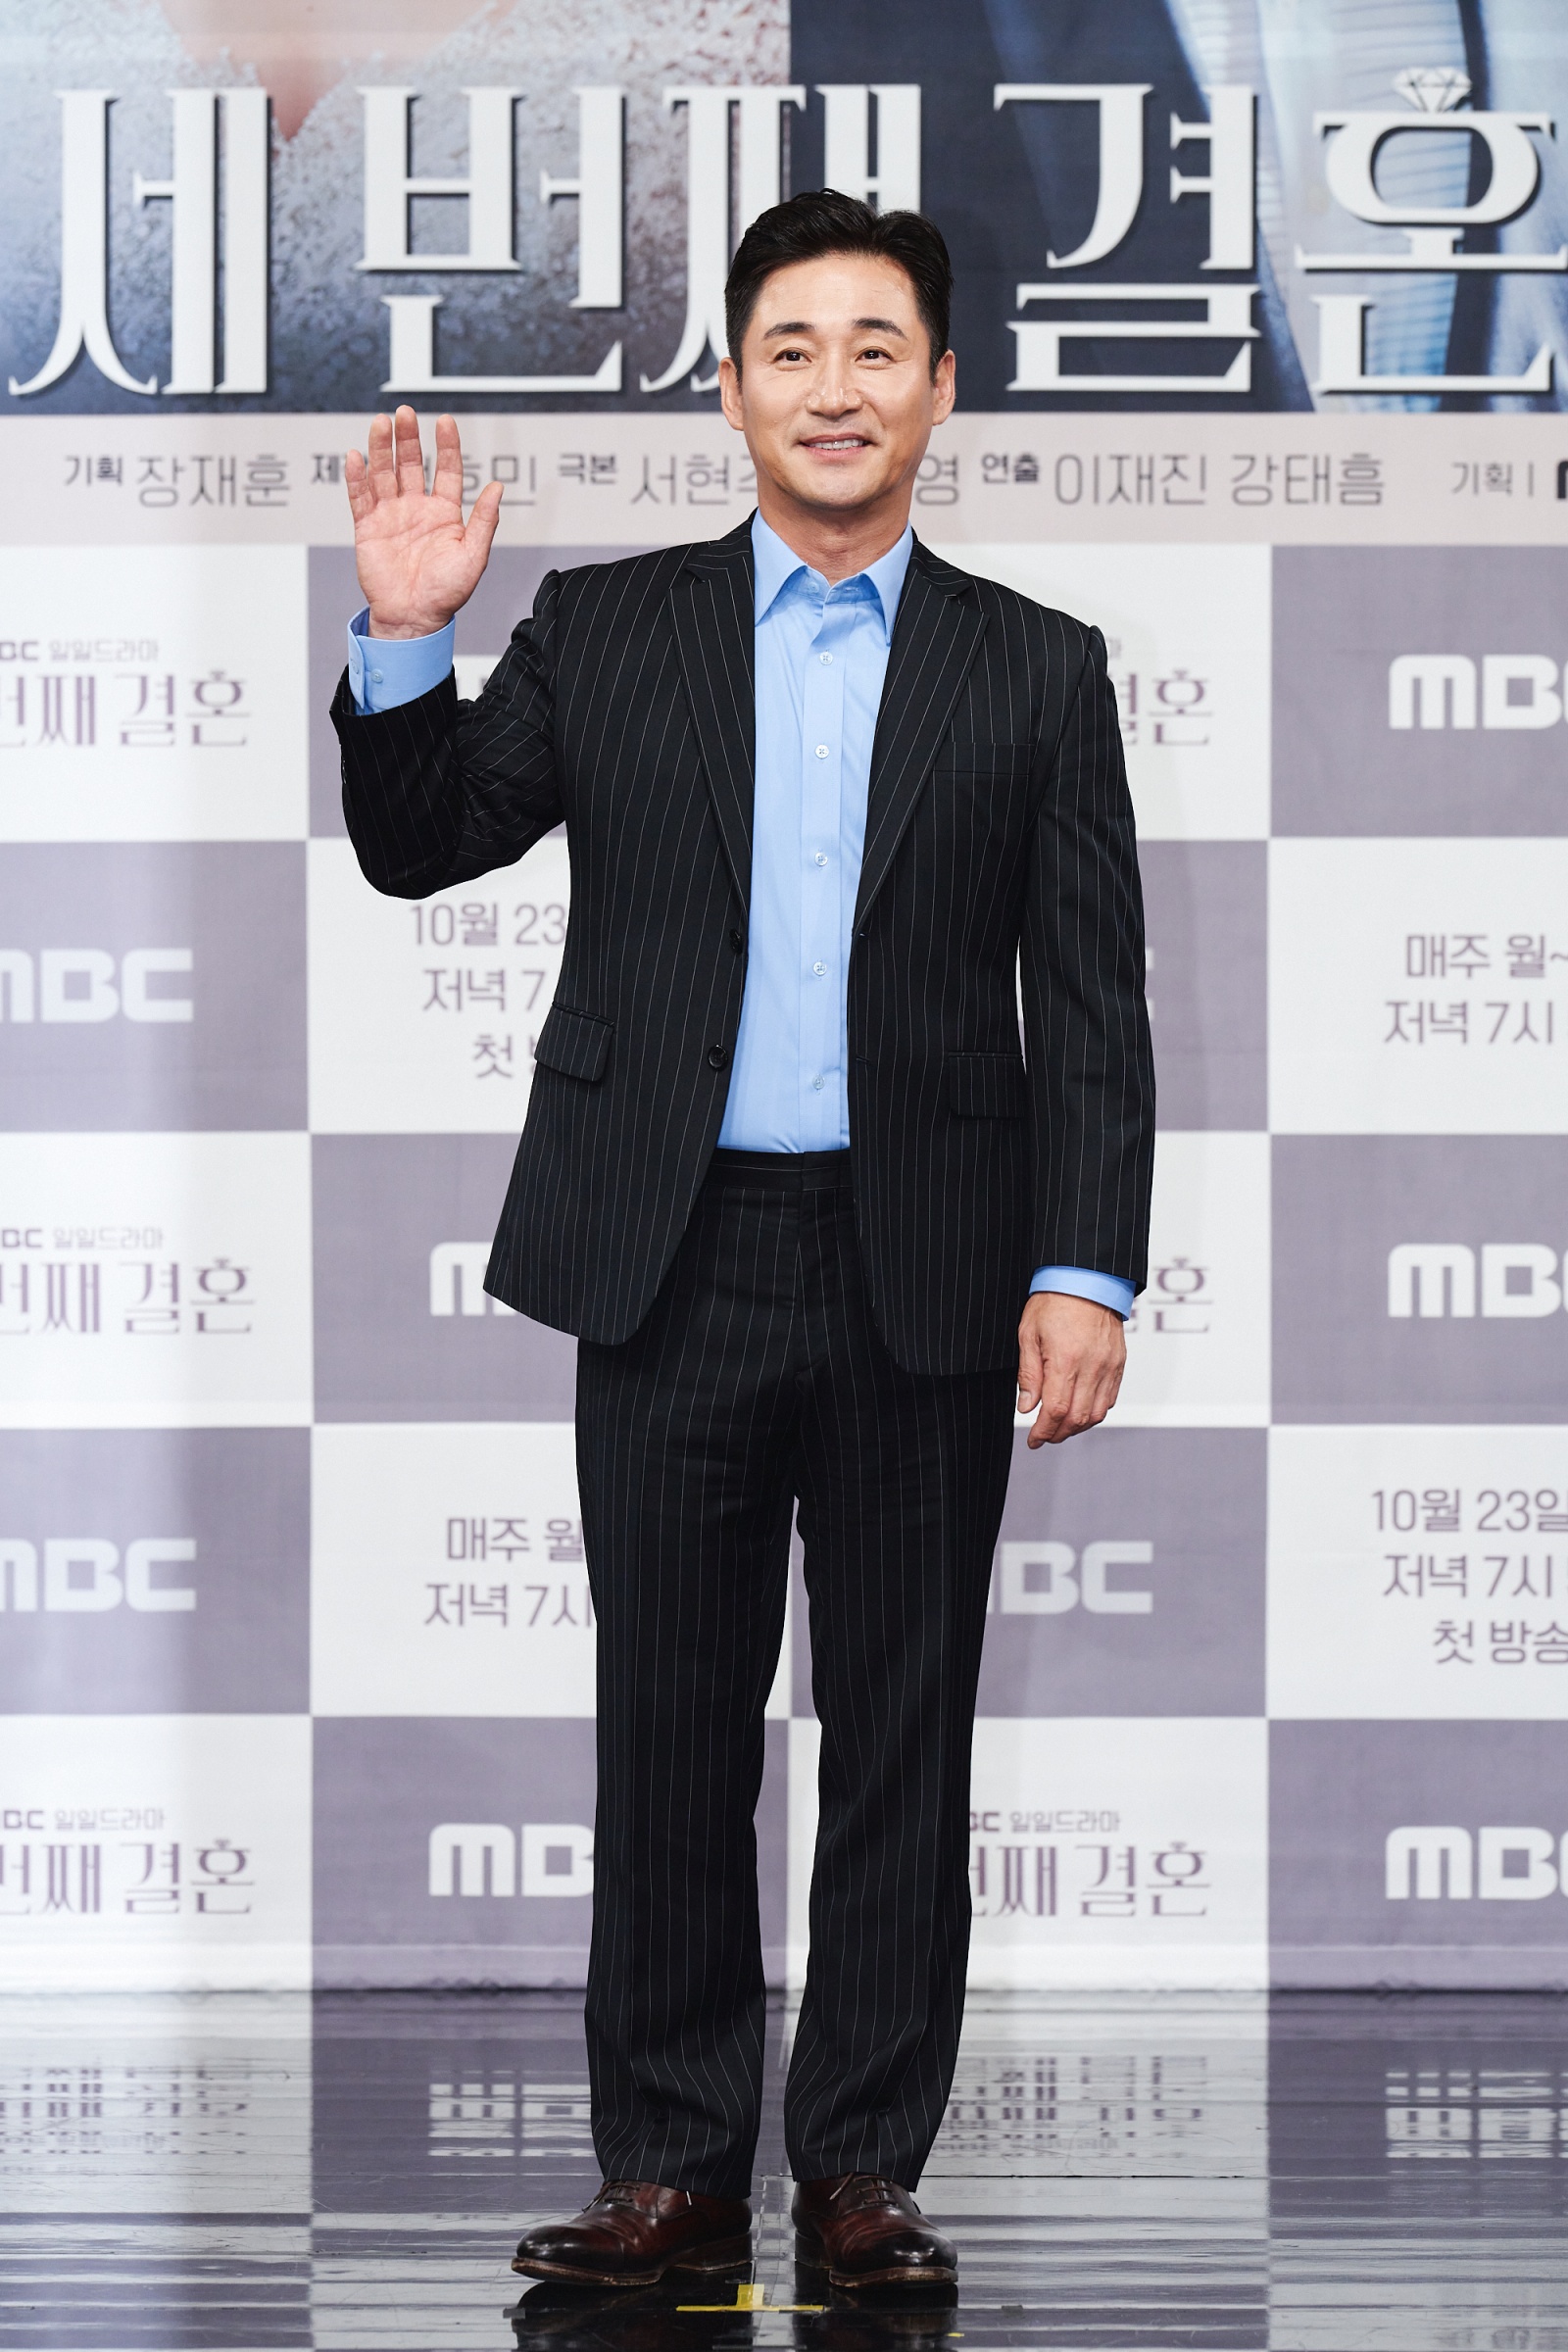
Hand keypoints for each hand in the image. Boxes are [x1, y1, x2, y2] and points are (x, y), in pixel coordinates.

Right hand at [345, 406, 502, 638]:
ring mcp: (391, 515)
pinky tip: (356, 456)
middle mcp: (417, 508)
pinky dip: (357, 478)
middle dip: (408, 438)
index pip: (447, 470)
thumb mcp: (473, 556)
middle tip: (405, 413)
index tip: (445, 421)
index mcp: (445, 513)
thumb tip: (498, 488)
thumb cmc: (446, 594)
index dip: (447, 445)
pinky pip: (360, 497)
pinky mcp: (367, 528)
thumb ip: (484, 521)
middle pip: (412, 463)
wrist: (414, 619)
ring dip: (381, 448)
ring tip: (381, 424)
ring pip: (384, 473)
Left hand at [1016, 1290, 1125, 1447]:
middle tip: (1043, 1436)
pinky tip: (1079, 1411)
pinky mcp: (1119, 1363)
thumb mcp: (1028, 1334)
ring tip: (1059, 1427)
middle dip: (1058, 1434)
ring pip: (1096, 1413)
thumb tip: (1027, 1407)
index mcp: (1066, 1360)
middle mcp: (1092, 1367)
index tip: (1033, 1440)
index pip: (1056, 1410)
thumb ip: (1028, 1373)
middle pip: (1077, 1418)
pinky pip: (1110, 1399)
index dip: (1043, 1431)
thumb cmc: (1053, 1302)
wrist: (1087, 1279)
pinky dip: (1094, 1412)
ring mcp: (1109, 1366)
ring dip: (1077, 1427)